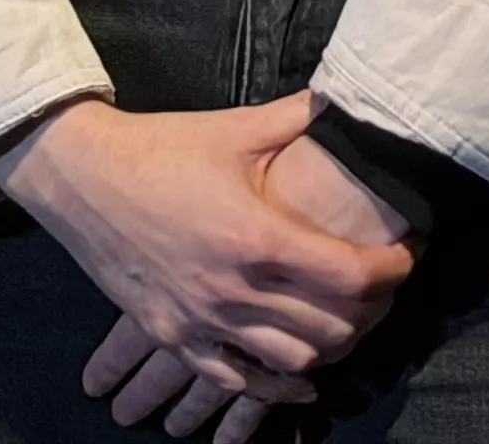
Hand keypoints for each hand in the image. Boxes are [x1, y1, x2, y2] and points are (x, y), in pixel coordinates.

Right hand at [0, 95, 412, 411]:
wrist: (83, 176)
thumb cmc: (161, 147)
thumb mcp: (235, 129)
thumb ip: (296, 118)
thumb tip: (343, 99)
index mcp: (257, 235)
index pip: (349, 273)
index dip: (390, 269)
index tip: (405, 255)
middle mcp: (234, 288)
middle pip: (330, 324)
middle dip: (369, 309)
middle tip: (381, 287)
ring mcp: (202, 320)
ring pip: (290, 361)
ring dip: (328, 347)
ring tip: (344, 322)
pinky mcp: (174, 335)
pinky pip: (234, 382)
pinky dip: (273, 389)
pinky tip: (298, 382)